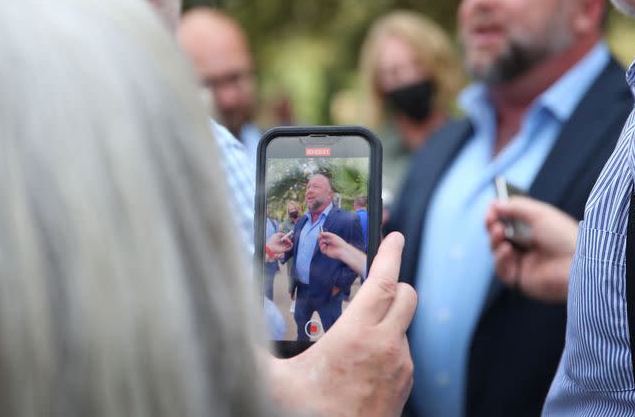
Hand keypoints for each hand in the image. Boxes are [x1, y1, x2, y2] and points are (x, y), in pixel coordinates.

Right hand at [266, 232, 416, 416]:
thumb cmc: (307, 416)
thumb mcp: (272, 381)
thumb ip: (251, 349)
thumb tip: (227, 323)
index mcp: (357, 337)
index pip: (384, 281)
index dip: (390, 253)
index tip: (394, 235)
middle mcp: (386, 348)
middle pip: (406, 296)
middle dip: (395, 280)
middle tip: (377, 275)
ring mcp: (400, 369)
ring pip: (403, 326)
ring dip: (388, 316)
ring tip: (357, 325)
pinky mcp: (403, 388)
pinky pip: (401, 352)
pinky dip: (388, 343)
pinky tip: (360, 357)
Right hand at [320, 231, 367, 276]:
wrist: (342, 249)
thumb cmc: (339, 242)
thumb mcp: (332, 236)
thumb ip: (326, 233)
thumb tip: (320, 233)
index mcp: (331, 240)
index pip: (325, 237)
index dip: (322, 235)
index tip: (320, 233)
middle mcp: (329, 244)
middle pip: (322, 240)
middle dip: (320, 238)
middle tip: (319, 237)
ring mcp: (328, 248)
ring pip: (321, 245)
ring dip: (320, 242)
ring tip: (323, 241)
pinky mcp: (327, 252)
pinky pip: (322, 250)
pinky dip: (322, 247)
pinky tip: (324, 245)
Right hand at [485, 196, 577, 302]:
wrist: (578, 263)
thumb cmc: (564, 236)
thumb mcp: (539, 214)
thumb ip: (516, 207)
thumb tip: (495, 204)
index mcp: (535, 231)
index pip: (510, 222)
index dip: (499, 215)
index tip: (492, 207)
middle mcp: (528, 247)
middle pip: (500, 237)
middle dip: (492, 226)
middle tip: (491, 219)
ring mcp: (524, 264)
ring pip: (497, 253)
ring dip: (494, 241)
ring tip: (499, 233)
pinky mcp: (522, 280)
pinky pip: (502, 271)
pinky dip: (500, 260)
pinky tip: (507, 251)